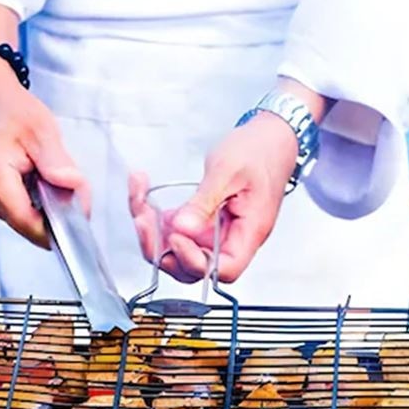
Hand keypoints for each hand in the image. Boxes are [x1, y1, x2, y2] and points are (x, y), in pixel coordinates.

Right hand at [0, 60, 89, 247]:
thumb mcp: (42, 130)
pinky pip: (17, 211)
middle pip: (26, 225)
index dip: (56, 226)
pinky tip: (38, 182)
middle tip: (71, 190)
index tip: (78, 215)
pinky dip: (34, 202)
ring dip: (43, 208)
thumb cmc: (10, 111)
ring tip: (50, 179)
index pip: (27, 222)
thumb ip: (57, 163)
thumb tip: (73, 188)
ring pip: (23, 220)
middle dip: (53, 215)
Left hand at [129, 114, 298, 282]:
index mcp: (249, 232)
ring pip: (178, 251)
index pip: (222, 269)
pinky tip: (146, 197)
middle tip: (144, 219)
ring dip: (153, 232)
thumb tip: (182, 227)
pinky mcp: (203, 222)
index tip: (175, 236)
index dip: (194, 261)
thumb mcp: (227, 171)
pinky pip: (177, 232)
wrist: (268, 138)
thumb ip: (204, 201)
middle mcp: (232, 239)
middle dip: (162, 249)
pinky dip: (156, 219)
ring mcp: (216, 233)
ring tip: (140, 200)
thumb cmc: (258, 152)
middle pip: (193, 267)